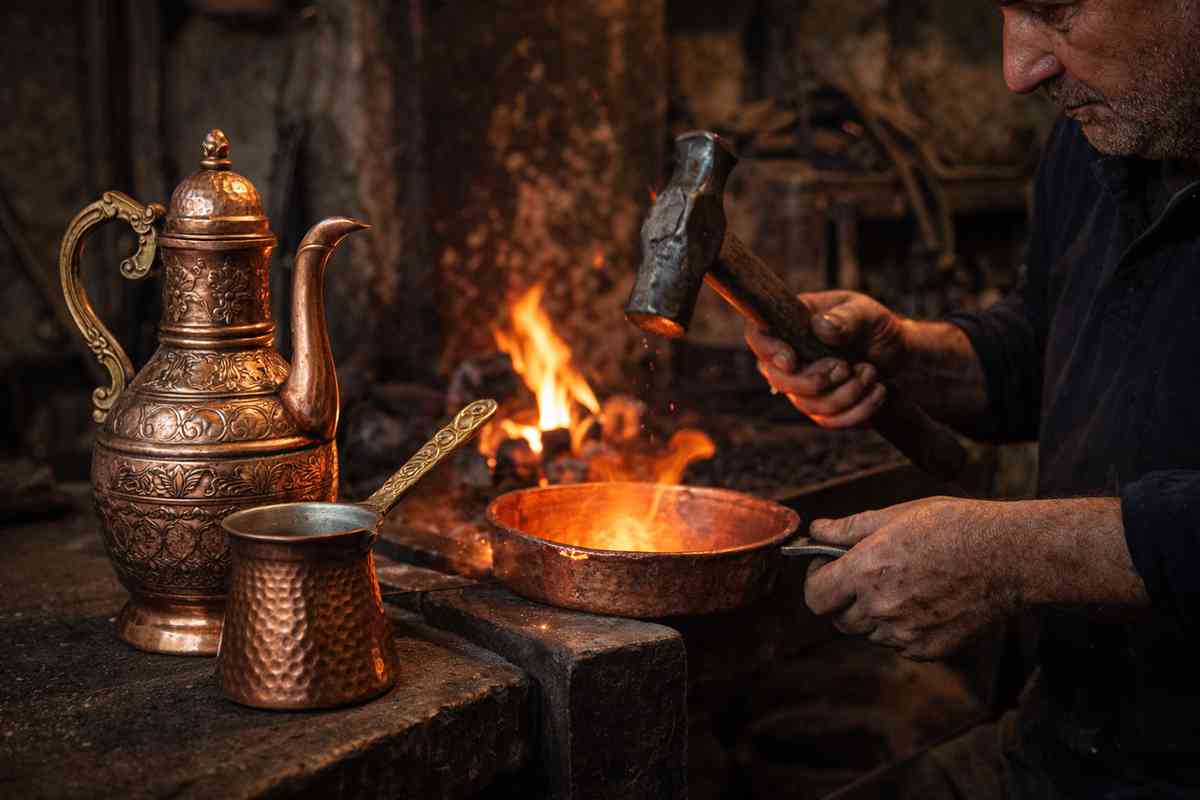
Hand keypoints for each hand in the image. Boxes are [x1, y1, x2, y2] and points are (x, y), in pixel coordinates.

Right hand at [744, 291, 908, 427]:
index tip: (791, 360)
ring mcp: (803, 388)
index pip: (759, 336)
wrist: (901, 360)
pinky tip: (877, 390)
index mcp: (792, 325)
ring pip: (807, 404)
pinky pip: (829, 421)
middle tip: (844, 367)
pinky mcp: (821, 411)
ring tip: (870, 372)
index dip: (768, 351)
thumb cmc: (876, 329)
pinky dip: (859, 409)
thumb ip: (847, 317)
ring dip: (846, 392)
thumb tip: (822, 327)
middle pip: (777, 379)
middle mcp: (790, 358)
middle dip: (812, 380)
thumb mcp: (867, 313)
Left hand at [803, 497, 1018, 660]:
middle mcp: (880, 608)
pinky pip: (898, 644)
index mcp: (866, 572)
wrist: (1010, 556)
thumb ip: (849, 528)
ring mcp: (904, 634)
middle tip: (865, 576)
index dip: (816, 582)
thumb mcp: (896, 514)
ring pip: (868, 633)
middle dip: (843, 599)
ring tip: (903, 584)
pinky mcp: (928, 650)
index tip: (828, 569)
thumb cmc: (954, 526)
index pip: (814, 597)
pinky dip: (902, 628)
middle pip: (838, 619)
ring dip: (873, 614)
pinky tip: (925, 600)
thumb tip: (815, 530)